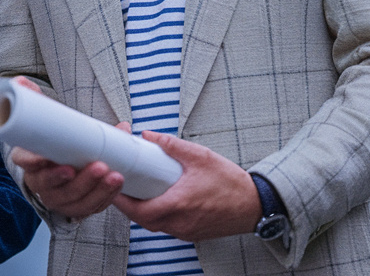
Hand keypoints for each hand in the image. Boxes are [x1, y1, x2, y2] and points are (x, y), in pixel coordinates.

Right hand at [9, 77, 127, 219]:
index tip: (46, 159)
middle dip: (78, 180)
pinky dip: (105, 197)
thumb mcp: (44, 116)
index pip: (25, 162)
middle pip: (54, 187)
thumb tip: (19, 82)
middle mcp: (39, 182)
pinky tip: (117, 184)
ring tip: (114, 175)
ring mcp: (57, 197)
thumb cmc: (54, 136)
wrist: (64, 156)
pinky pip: (89, 207)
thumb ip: (33, 98)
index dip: (34, 162)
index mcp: (27, 159)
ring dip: (95, 189)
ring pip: (73, 200)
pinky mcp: (75, 206)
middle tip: (98, 165)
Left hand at [111, 130, 262, 241]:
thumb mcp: (201, 156)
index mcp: (179, 204)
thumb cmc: (231, 183)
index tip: (114, 187)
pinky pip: (167, 227)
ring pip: (154, 225)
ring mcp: (185, 231)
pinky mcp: (191, 234)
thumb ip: (172, 145)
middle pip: (143, 220)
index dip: (123, 201)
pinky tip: (159, 201)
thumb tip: (149, 135)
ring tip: (138, 193)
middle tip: (123, 188)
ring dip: (143, 212)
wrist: (255, 205)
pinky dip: (158, 216)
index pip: (140, 211)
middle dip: (129, 206)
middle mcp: (179, 222)